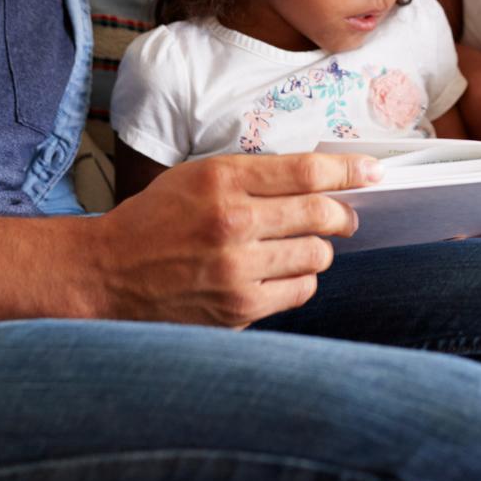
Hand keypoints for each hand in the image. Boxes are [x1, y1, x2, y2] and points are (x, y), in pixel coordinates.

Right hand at [88, 152, 378, 328]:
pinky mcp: (238, 308)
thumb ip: (255, 175)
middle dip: (342, 214)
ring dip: (318, 249)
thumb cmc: (156, 219)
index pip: (307, 172)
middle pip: (321, 214)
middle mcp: (232, 223)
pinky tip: (279, 271)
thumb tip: (322, 179)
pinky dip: (299, 279)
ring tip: (298, 246)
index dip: (350, 171)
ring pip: (317, 256)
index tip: (373, 173)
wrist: (107, 273)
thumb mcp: (199, 176)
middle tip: (343, 216)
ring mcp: (236, 270)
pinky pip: (300, 290)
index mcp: (223, 179)